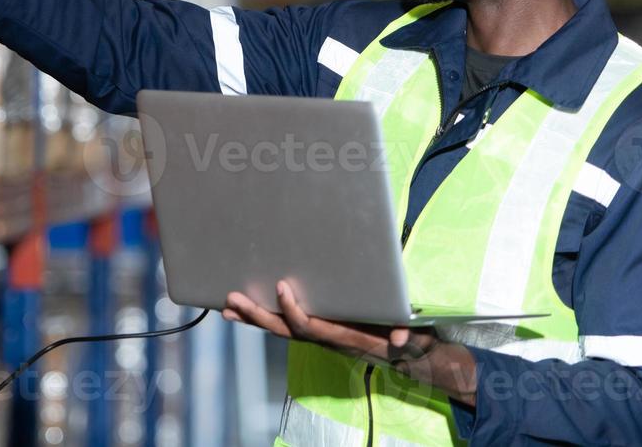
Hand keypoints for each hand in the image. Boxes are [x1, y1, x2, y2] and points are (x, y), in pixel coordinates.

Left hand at [223, 281, 439, 369]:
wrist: (409, 354)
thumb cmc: (409, 338)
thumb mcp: (414, 334)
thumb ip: (409, 333)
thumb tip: (402, 338)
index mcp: (343, 335)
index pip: (311, 326)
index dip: (293, 310)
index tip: (281, 287)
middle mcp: (327, 338)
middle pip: (285, 330)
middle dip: (257, 315)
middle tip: (232, 299)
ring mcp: (320, 335)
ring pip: (281, 330)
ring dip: (253, 319)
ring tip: (227, 308)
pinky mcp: (319, 331)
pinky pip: (286, 327)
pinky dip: (265, 319)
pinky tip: (245, 313)